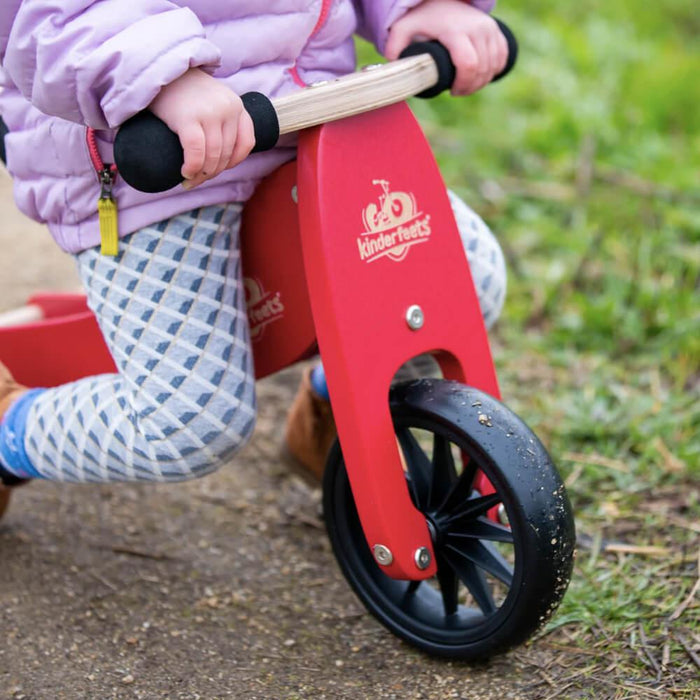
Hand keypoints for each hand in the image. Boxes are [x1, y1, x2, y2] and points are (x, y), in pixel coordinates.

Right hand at [148, 68, 254, 189]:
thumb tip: (225, 158)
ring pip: (213, 156)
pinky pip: (196, 152)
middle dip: (212, 173)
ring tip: (189, 180)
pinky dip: (192, 167)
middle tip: (197, 180)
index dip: (234, 162)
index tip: (218, 168)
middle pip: (227, 153)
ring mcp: (209, 112)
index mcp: (237, 106)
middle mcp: (228, 109)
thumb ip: (223, 121)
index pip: (246, 143)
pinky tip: (185, 172)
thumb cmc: (184, 92)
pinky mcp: (188, 117)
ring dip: (202, 175)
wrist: (158, 70)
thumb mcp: (213, 101)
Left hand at [385, 0, 507, 95]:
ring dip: (481, 81)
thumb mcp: (404, 28)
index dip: (462, 84)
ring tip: (466, 85)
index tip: (452, 91)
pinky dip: (493, 71)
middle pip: (482, 69)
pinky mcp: (496, 30)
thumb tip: (391, 67)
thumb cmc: (422, 18)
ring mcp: (489, 28)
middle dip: (470, 87)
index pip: (468, 64)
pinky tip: (481, 76)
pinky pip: (501, 58)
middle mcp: (476, 28)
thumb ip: (395, 46)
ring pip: (493, 66)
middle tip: (457, 91)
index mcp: (455, 30)